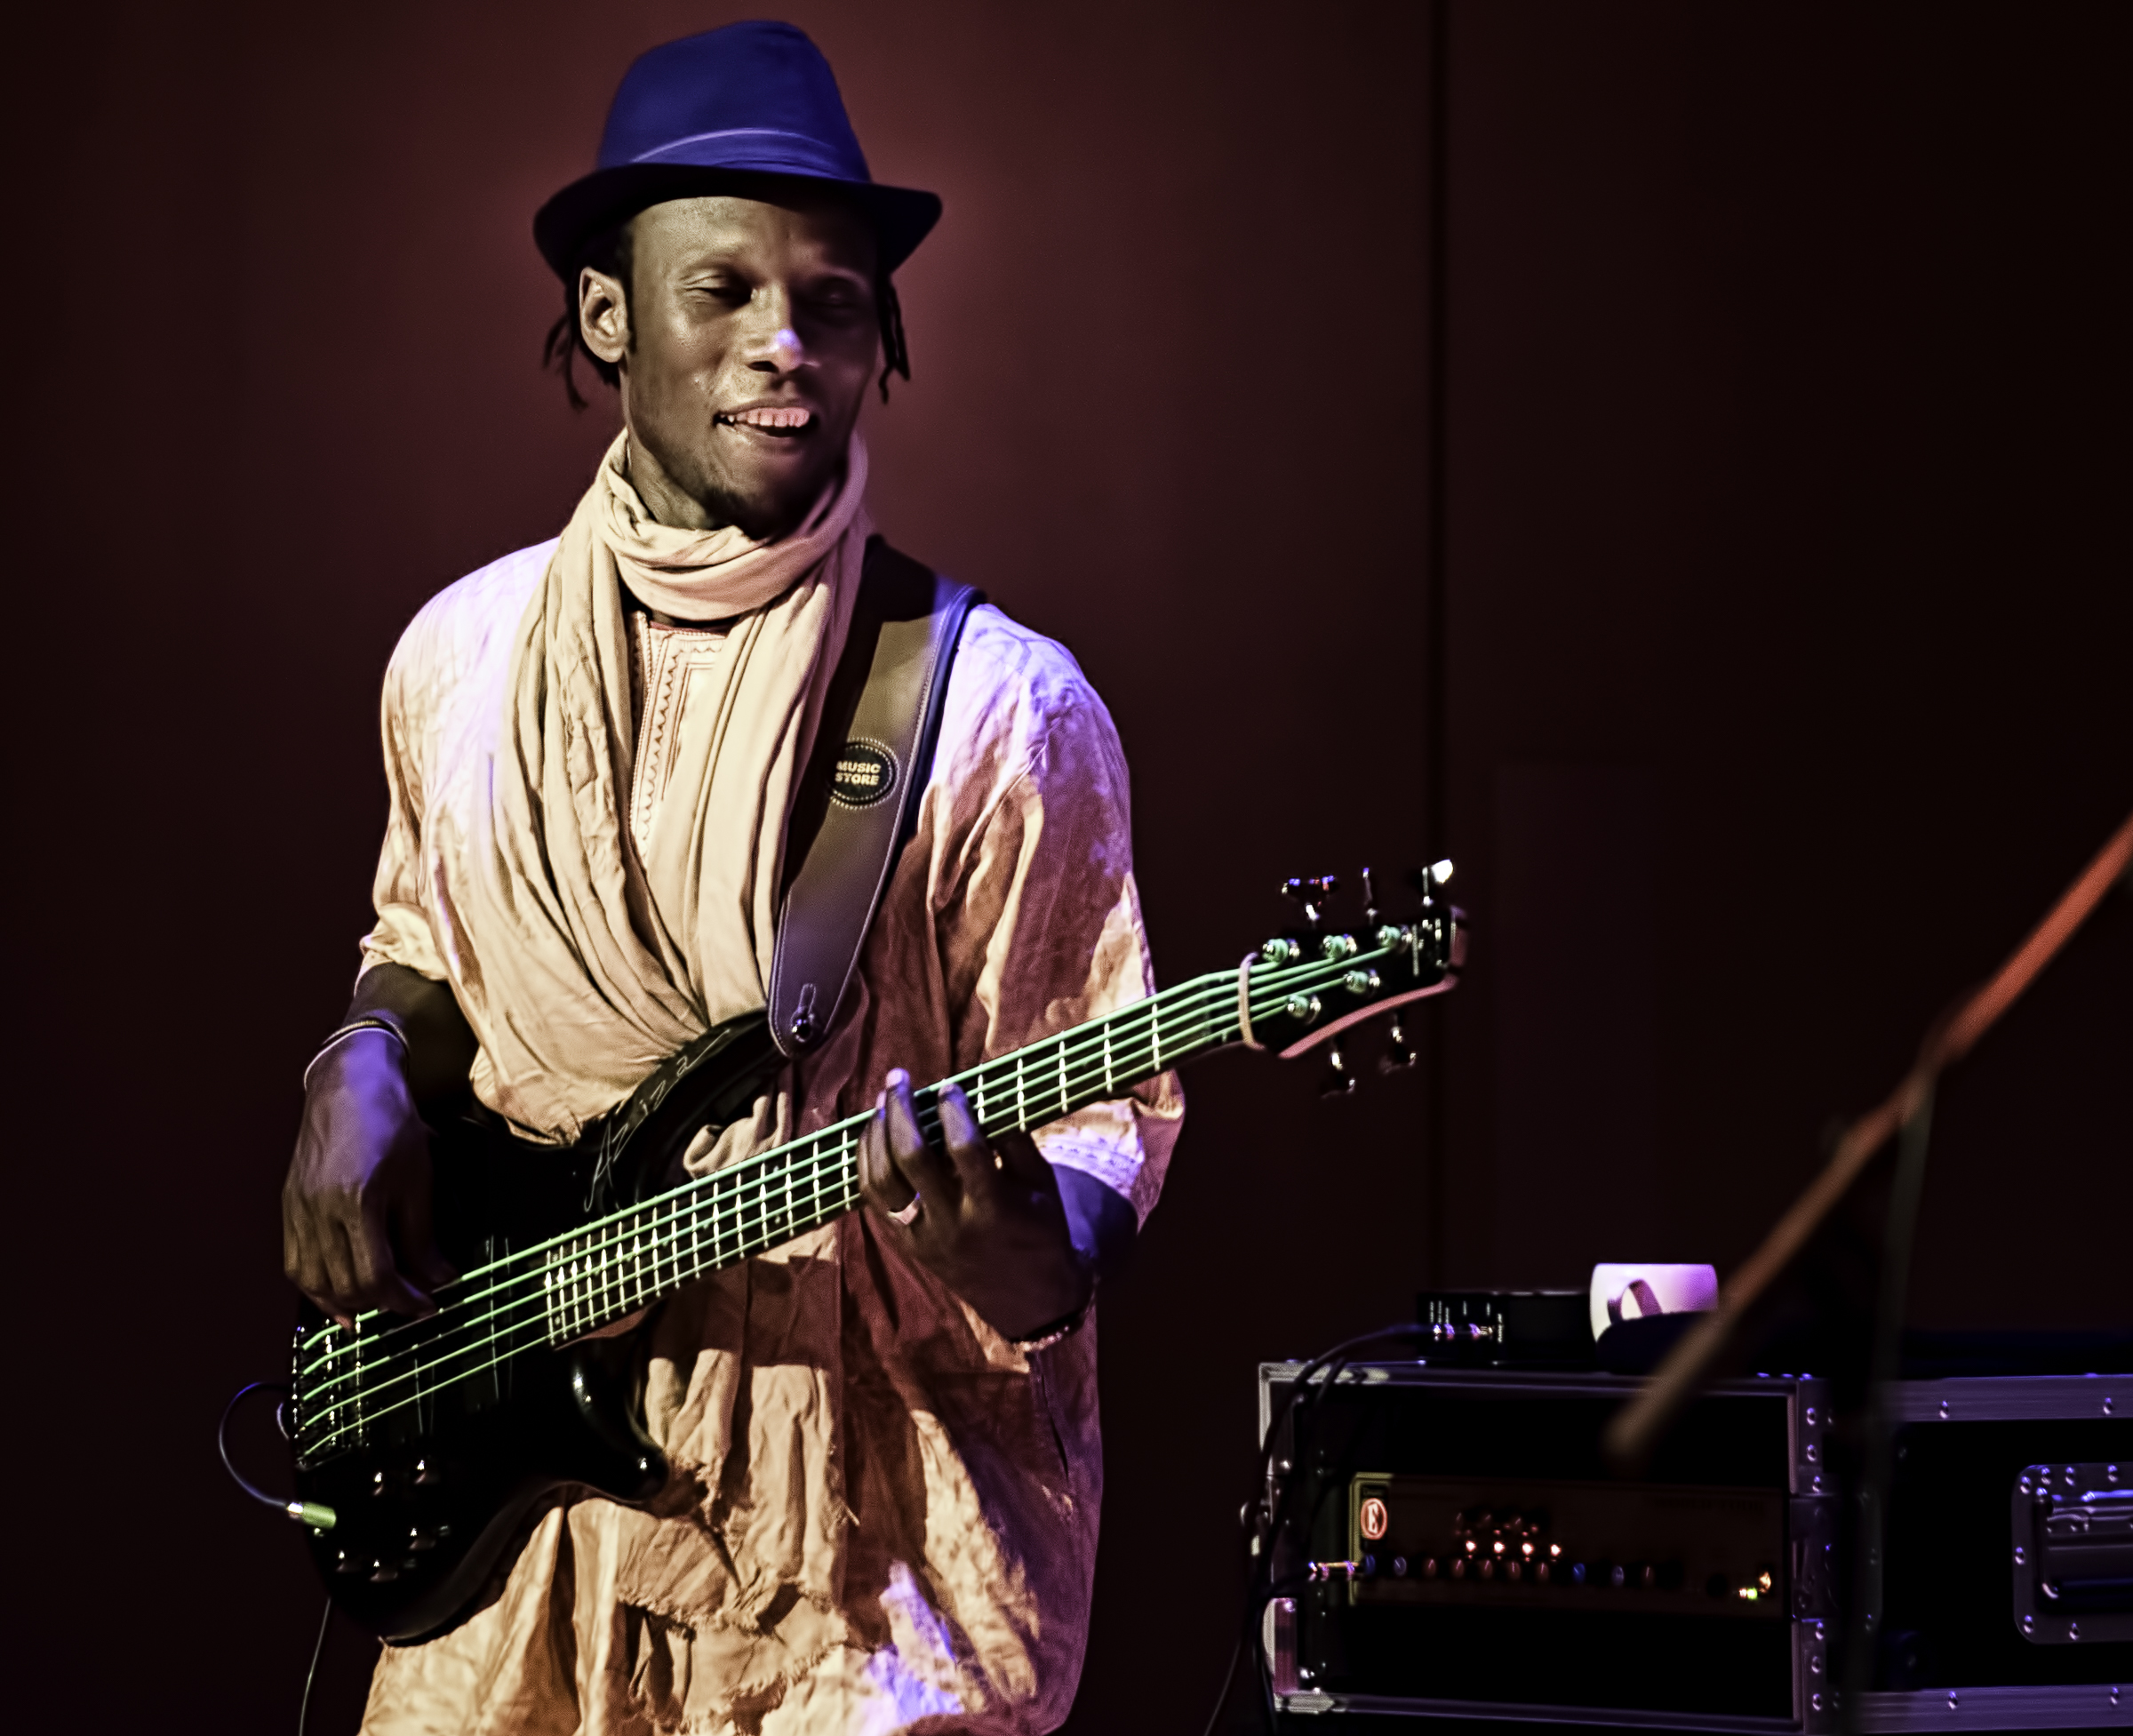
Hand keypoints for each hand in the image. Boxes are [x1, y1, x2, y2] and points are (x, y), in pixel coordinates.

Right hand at [282, 1030, 454, 1323]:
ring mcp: (297, 1209)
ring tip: (374, 1308)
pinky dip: (316, 1284)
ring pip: (311, 1280)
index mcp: (355, 1202)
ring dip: (343, 1302)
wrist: (350, 1083)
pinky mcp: (288, 1206)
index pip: (376, 1275)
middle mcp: (318, 1211)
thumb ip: (423, 1236)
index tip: (427, 1306)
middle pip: (343, 1284)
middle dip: (381, 1303)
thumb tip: (438, 1278)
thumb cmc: (389, 1121)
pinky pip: (295, 1261)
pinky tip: (337, 1292)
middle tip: (409, 1304)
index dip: (404, 1299)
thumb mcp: (418, 1179)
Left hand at [857, 1069, 1092, 1342]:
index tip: (949, 1086)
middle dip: (901, 1110)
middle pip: (912, 1158)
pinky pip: (873, 1200)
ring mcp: (923, 1237)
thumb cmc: (1040, 1228)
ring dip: (876, 1134)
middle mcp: (952, 1224)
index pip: (966, 1149)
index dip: (954, 1111)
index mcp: (993, 1208)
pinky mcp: (906, 1245)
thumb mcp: (1041, 1184)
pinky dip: (868, 1163)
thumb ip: (1014, 1139)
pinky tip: (874, 1136)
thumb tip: (985, 1091)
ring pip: (882, 1180)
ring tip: (882, 1103)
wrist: (1027, 1298)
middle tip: (899, 1079)